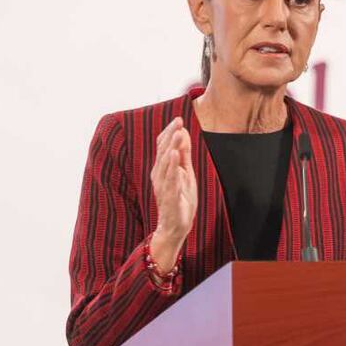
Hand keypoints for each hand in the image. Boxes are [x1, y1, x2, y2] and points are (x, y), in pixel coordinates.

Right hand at [149, 117, 196, 271]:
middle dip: (171, 136)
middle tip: (179, 121)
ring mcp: (163, 186)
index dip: (170, 132)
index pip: (163, 146)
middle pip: (163, 151)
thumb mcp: (186, 173)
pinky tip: (175, 156)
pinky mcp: (169, 197)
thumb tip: (184, 133)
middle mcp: (159, 175)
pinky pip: (170, 180)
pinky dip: (172, 168)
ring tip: (178, 134)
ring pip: (165, 164)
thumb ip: (184, 154)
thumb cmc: (180, 199)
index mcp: (162, 168)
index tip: (179, 119)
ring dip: (171, 147)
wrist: (175, 226)